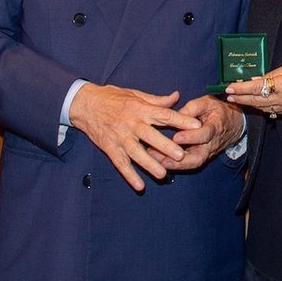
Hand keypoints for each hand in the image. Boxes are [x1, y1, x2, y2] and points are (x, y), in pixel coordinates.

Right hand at [67, 84, 201, 191]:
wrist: (85, 104)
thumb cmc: (113, 98)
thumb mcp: (135, 94)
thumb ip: (156, 100)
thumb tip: (176, 97)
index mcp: (140, 108)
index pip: (164, 114)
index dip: (181, 120)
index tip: (196, 126)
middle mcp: (131, 123)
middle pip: (151, 136)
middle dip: (166, 146)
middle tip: (181, 155)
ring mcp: (120, 136)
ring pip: (136, 153)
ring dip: (149, 164)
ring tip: (162, 174)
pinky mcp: (109, 147)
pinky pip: (120, 163)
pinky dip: (129, 175)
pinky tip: (139, 186)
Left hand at [163, 95, 245, 170]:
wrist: (234, 124)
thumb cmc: (218, 111)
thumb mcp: (208, 102)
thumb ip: (193, 107)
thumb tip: (176, 114)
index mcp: (215, 127)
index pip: (204, 135)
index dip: (190, 137)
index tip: (175, 137)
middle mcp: (212, 144)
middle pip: (198, 158)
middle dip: (179, 161)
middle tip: (161, 158)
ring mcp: (207, 153)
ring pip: (193, 164)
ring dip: (174, 165)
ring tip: (156, 162)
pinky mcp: (202, 157)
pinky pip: (190, 164)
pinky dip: (175, 165)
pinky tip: (160, 162)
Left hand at [226, 58, 281, 118]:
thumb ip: (273, 74)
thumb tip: (256, 79)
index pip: (257, 87)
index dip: (241, 88)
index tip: (229, 88)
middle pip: (257, 100)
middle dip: (241, 98)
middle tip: (228, 96)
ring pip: (263, 108)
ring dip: (249, 104)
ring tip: (237, 99)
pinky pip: (273, 111)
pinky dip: (262, 107)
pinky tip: (255, 103)